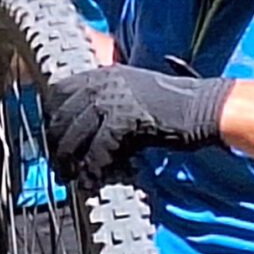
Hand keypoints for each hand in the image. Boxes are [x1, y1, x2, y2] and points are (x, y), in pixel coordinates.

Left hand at [44, 67, 230, 183]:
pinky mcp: (125, 120)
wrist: (202, 107)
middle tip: (57, 165)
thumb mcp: (132, 95)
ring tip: (69, 177)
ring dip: (69, 158)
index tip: (50, 137)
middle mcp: (104, 82)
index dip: (52, 116)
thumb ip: (108, 106)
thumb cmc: (171, 106)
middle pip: (64, 114)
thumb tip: (84, 131)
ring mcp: (114, 99)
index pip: (60, 91)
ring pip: (76, 132)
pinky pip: (99, 149)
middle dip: (56, 142)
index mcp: (103, 73)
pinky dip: (92, 167)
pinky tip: (91, 180)